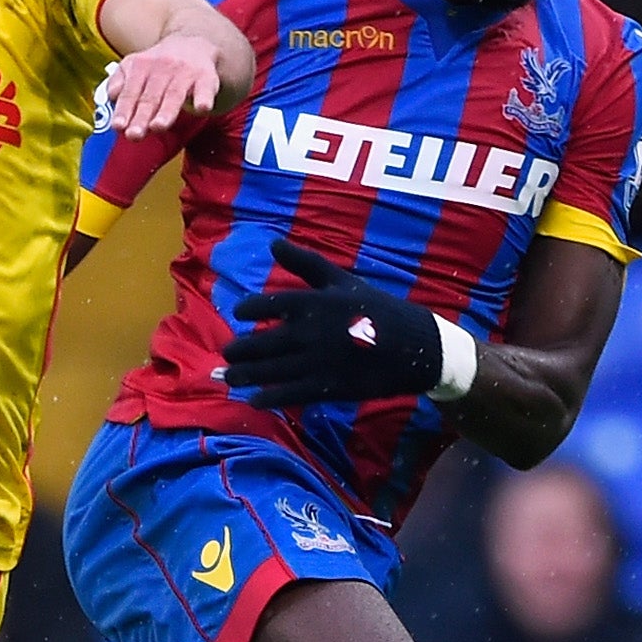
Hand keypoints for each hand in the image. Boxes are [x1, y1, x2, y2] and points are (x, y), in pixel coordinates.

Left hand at [98, 33, 222, 139]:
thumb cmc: (157, 66)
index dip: (123, 110)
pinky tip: (202, 108)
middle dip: (141, 117)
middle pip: (150, 97)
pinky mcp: (206, 77)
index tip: (118, 126)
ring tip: (158, 127)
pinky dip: (204, 98)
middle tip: (134, 135)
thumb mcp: (133, 67)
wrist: (192, 44)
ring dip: (166, 112)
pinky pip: (205, 89)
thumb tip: (112, 96)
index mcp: (140, 67)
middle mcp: (162, 68)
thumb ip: (119, 82)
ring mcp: (185, 73)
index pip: (130, 92)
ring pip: (174, 95)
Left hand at [222, 241, 443, 407]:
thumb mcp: (341, 280)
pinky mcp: (327, 386)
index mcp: (312, 303)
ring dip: (245, 375)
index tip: (237, 314)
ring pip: (270, 370)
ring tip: (228, 377)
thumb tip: (273, 242)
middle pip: (262, 342)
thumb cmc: (376, 308)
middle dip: (239, 350)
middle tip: (227, 352)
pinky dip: (269, 398)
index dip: (248, 309)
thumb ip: (305, 263)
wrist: (414, 345)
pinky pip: (290, 394)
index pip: (268, 304)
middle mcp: (309, 332)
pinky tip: (255, 400)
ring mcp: (316, 362)